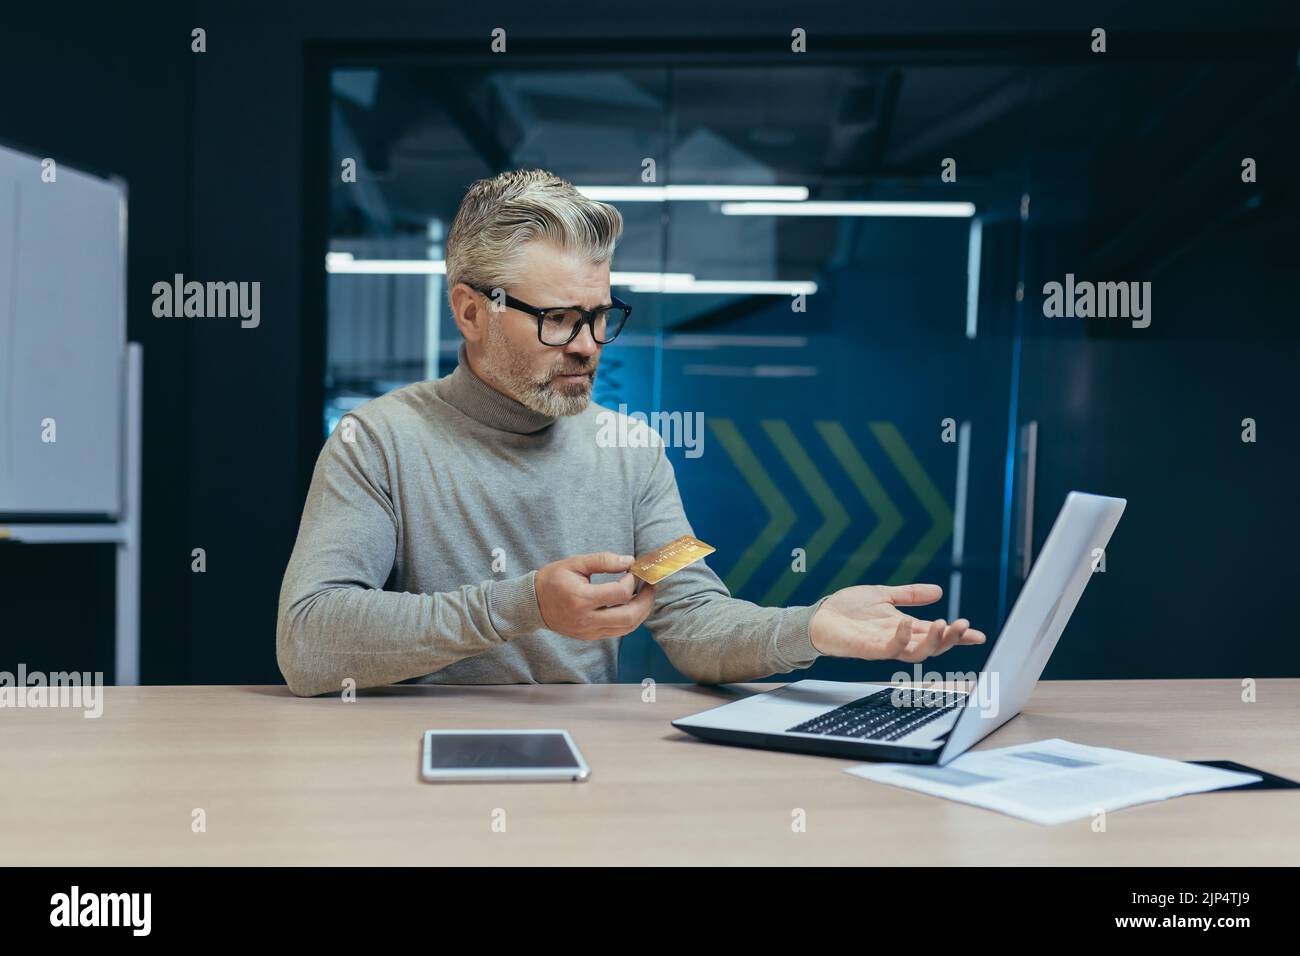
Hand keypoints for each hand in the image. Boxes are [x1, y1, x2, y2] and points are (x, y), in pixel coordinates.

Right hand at [535, 551, 655, 640]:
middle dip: (646, 601)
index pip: (620, 593)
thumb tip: (629, 561)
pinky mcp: (590, 636)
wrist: (532, 604)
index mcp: (582, 598)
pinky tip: (631, 606)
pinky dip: (630, 620)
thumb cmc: (553, 580)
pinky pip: (617, 632)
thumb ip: (603, 560)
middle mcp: (586, 619)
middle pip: (629, 617)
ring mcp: (589, 631)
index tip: (633, 571)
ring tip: (644, 596)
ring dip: (641, 613)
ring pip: (627, 628)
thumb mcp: (575, 563)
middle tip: (650, 587)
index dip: (633, 580)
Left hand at [810, 583, 985, 662]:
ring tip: (942, 624)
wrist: (818, 617)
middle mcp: (897, 640)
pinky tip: (906, 622)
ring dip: (931, 641)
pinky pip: (887, 648)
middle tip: (964, 626)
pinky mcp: (866, 649)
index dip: (957, 636)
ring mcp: (883, 646)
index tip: (979, 635)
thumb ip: (910, 595)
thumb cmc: (847, 610)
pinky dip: (899, 637)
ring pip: (915, 653)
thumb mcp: (883, 595)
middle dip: (950, 638)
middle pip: (931, 647)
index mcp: (904, 628)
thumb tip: (938, 591)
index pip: (936, 633)